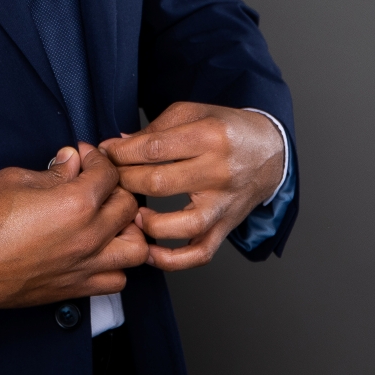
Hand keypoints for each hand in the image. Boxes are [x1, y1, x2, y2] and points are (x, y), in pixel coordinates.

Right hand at [0, 142, 149, 313]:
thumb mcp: (16, 179)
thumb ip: (52, 171)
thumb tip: (70, 161)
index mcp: (76, 204)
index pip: (108, 174)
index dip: (97, 159)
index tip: (85, 158)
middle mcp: (89, 236)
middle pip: (128, 206)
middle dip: (115, 189)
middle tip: (97, 185)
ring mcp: (86, 265)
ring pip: (136, 247)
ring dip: (128, 230)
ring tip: (110, 222)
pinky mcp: (78, 287)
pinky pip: (118, 279)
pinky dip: (117, 265)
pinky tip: (101, 253)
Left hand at [100, 103, 285, 270]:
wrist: (269, 152)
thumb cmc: (227, 129)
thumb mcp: (193, 113)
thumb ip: (154, 130)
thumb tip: (117, 146)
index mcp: (209, 136)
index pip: (154, 149)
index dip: (121, 153)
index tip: (104, 154)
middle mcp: (219, 172)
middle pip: (159, 183)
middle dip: (124, 181)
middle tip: (110, 180)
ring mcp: (223, 204)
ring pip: (180, 225)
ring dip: (147, 224)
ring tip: (131, 215)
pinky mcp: (226, 227)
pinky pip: (199, 253)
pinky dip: (172, 260)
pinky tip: (149, 251)